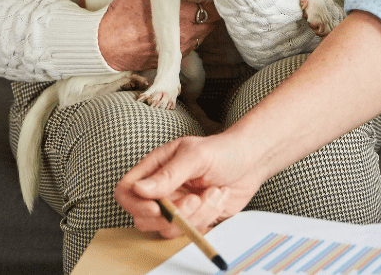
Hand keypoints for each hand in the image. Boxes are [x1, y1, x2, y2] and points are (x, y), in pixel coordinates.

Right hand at [98, 0, 217, 71]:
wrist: (103, 47)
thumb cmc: (119, 18)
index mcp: (180, 16)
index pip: (210, 9)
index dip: (213, 2)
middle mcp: (184, 35)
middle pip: (210, 24)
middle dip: (208, 15)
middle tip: (203, 4)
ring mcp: (178, 49)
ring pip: (201, 38)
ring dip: (200, 28)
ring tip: (194, 17)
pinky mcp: (170, 59)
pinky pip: (189, 49)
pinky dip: (189, 41)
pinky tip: (181, 32)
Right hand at [115, 131, 265, 237]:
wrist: (253, 161)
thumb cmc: (225, 150)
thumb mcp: (197, 156)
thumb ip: (169, 174)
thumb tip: (139, 189)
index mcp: (157, 167)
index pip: (127, 191)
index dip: (135, 204)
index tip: (157, 208)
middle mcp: (163, 189)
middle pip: (144, 217)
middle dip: (174, 213)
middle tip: (196, 199)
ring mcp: (177, 205)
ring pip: (169, 228)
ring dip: (196, 214)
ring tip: (214, 192)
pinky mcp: (193, 217)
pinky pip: (189, 231)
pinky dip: (207, 218)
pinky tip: (220, 197)